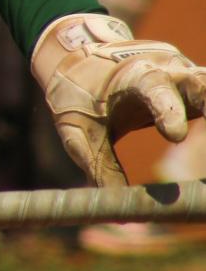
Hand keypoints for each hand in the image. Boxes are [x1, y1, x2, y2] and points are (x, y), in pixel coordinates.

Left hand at [31, 13, 205, 188]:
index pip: (155, 88)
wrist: (79, 57)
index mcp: (134, 75)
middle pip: (201, 82)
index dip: (168, 110)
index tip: (176, 136)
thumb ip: (100, 167)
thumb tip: (121, 214)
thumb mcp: (78, 131)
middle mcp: (167, 69)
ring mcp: (185, 74)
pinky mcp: (194, 86)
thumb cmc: (77, 94)